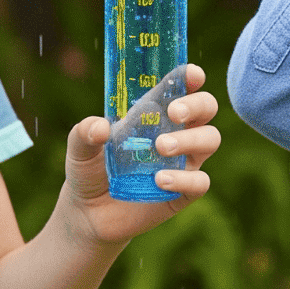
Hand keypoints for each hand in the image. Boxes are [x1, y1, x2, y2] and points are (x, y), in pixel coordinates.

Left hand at [56, 63, 220, 247]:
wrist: (88, 214)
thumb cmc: (90, 170)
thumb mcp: (79, 148)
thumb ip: (84, 133)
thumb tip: (100, 127)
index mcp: (154, 114)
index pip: (181, 88)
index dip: (190, 77)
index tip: (191, 74)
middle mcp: (176, 133)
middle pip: (207, 108)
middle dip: (197, 104)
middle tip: (174, 113)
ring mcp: (183, 162)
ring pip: (210, 139)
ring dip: (190, 139)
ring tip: (161, 147)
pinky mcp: (184, 192)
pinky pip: (200, 181)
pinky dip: (184, 178)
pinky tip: (159, 180)